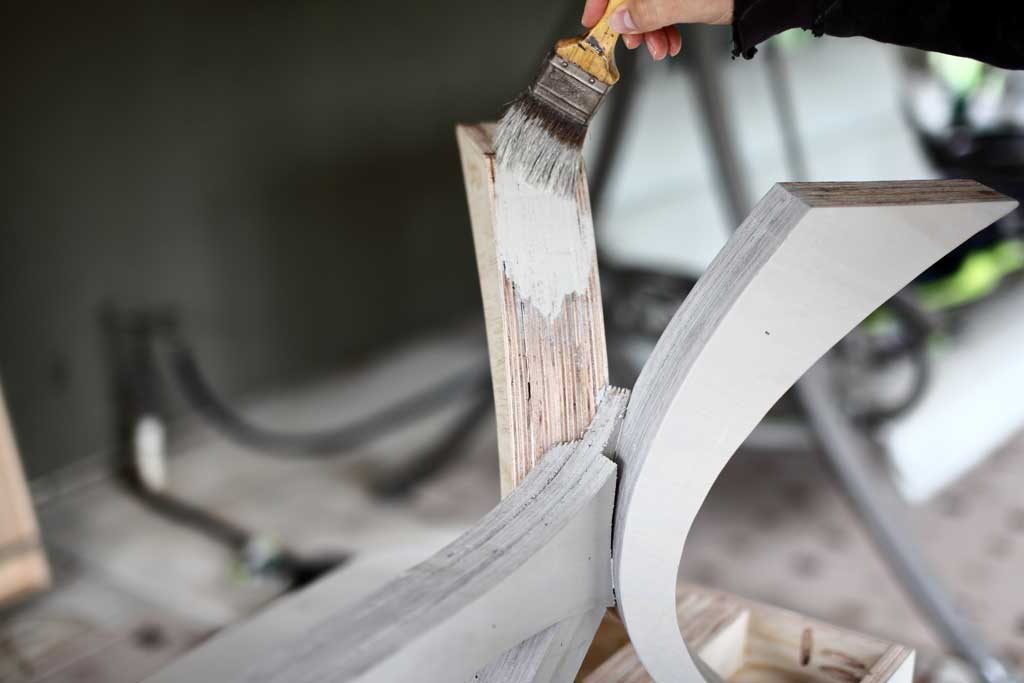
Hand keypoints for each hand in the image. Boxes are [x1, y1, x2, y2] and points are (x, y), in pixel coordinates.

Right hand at [582, 0, 733, 59]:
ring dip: (650, 32)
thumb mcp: (682, 2)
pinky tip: (670, 42)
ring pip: (648, 6)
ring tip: (659, 48)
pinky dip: (664, 28)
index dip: (600, 3)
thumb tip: (619, 21)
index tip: (593, 22)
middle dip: (631, 24)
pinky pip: (664, 9)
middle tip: (636, 42)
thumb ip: (646, 11)